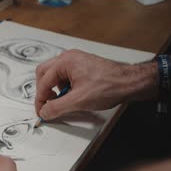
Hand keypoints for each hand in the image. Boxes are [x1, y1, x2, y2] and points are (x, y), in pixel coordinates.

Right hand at [35, 50, 156, 119]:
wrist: (130, 83)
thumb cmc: (109, 86)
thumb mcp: (79, 101)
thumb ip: (57, 107)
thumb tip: (44, 112)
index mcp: (65, 61)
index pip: (43, 81)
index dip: (40, 99)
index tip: (42, 112)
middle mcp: (69, 58)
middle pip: (44, 74)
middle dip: (44, 91)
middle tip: (48, 105)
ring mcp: (76, 61)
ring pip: (54, 76)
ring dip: (54, 90)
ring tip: (63, 102)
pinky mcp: (82, 68)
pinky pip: (65, 77)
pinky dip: (64, 88)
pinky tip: (72, 97)